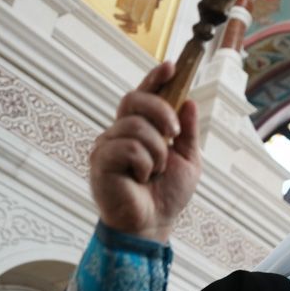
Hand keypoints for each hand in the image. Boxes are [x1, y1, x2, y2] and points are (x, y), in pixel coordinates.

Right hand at [88, 62, 200, 242]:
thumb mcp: (187, 159)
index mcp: (140, 129)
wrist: (154, 224)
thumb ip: (187, 132)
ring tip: (155, 171)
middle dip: (161, 111)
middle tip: (173, 133)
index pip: (144, 96)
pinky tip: (140, 179)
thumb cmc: (166, 195)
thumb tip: (190, 102)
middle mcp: (120, 132)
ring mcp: (107, 145)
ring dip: (156, 151)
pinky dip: (144, 164)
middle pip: (136, 100)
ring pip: (136, 126)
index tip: (171, 66)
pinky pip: (128, 148)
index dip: (155, 79)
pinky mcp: (99, 160)